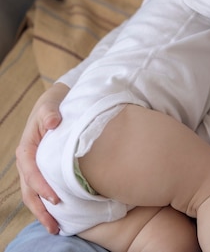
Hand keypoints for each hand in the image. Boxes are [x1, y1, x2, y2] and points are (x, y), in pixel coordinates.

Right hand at [15, 82, 67, 233]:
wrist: (58, 102)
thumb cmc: (56, 104)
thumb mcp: (51, 104)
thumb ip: (50, 113)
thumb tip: (53, 122)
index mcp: (27, 148)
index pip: (31, 171)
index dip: (42, 186)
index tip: (56, 198)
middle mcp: (28, 161)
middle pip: (30, 190)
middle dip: (41, 209)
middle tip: (54, 226)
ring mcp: (35, 167)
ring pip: (34, 194)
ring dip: (43, 212)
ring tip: (55, 229)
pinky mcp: (44, 170)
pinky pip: (43, 190)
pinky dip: (48, 204)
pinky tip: (60, 216)